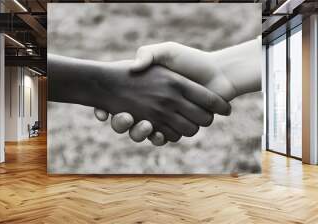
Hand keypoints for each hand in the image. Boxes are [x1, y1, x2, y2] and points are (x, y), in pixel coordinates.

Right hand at [94, 60, 229, 141]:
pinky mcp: (176, 126)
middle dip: (120, 123)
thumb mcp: (165, 52)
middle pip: (125, 122)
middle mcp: (152, 105)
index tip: (100, 112)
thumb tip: (132, 66)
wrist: (217, 74)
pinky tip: (154, 129)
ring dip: (138, 131)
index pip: (117, 103)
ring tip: (140, 121)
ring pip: (142, 133)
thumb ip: (147, 54)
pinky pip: (162, 138)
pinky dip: (158, 137)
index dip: (104, 110)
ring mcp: (164, 117)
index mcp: (146, 90)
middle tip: (123, 116)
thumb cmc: (190, 60)